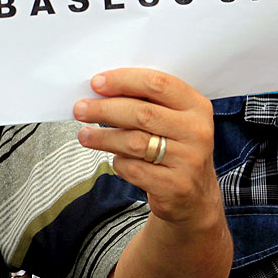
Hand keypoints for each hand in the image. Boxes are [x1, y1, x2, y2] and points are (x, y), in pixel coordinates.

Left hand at [73, 69, 219, 227]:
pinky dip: (118, 162)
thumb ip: (145, 102)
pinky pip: (134, 169)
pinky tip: (115, 159)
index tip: (95, 83)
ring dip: (103, 137)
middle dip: (104, 109)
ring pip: (134, 142)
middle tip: (79, 109)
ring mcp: (189, 160)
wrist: (194, 197)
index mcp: (196, 106)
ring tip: (84, 135)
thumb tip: (100, 89)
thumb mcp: (171, 120)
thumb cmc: (173, 148)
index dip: (123, 80)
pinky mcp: (175, 185)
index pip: (157, 84)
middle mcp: (197, 131)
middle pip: (142, 113)